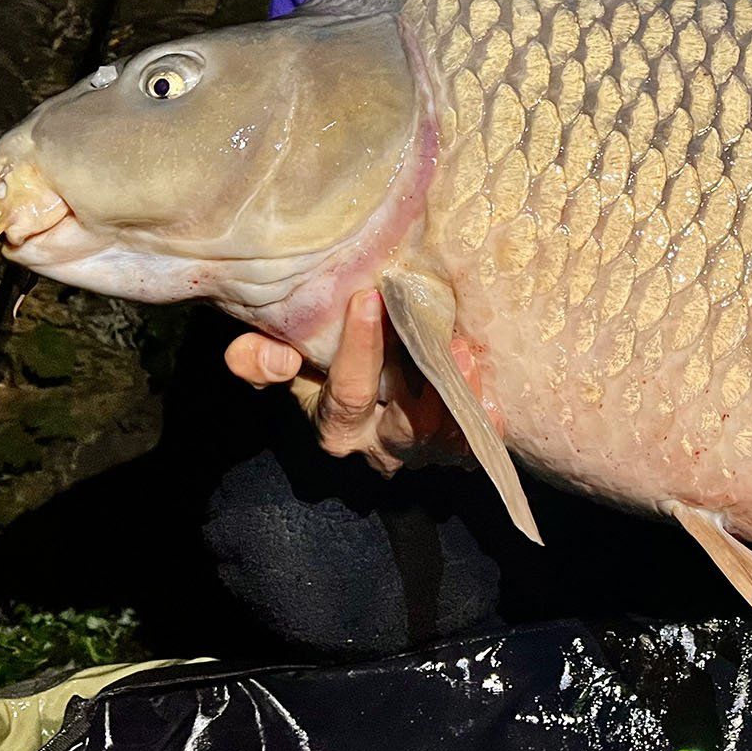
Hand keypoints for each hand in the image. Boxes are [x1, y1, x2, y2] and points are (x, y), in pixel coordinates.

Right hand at [224, 289, 466, 472]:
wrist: (361, 395)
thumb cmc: (318, 370)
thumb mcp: (279, 365)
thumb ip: (257, 359)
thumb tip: (273, 356)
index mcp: (335, 427)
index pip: (347, 392)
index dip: (357, 348)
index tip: (368, 298)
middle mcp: (377, 446)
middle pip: (406, 426)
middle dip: (428, 388)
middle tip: (448, 342)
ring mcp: (418, 452)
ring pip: (444, 438)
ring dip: (461, 400)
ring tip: (471, 357)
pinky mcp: (450, 451)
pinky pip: (471, 448)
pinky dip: (484, 426)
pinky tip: (494, 402)